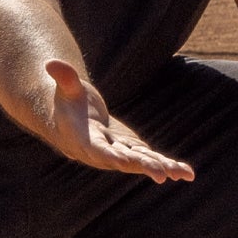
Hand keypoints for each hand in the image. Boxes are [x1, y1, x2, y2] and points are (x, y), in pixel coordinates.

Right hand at [39, 59, 193, 180]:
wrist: (71, 120)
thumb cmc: (67, 103)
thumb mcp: (66, 89)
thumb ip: (64, 78)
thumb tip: (50, 62)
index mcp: (86, 139)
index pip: (99, 149)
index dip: (111, 156)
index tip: (124, 161)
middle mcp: (104, 152)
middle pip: (125, 160)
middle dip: (143, 166)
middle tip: (161, 175)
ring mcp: (120, 153)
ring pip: (142, 162)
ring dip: (161, 168)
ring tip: (182, 174)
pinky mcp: (132, 150)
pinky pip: (151, 160)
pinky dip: (168, 166)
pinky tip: (187, 173)